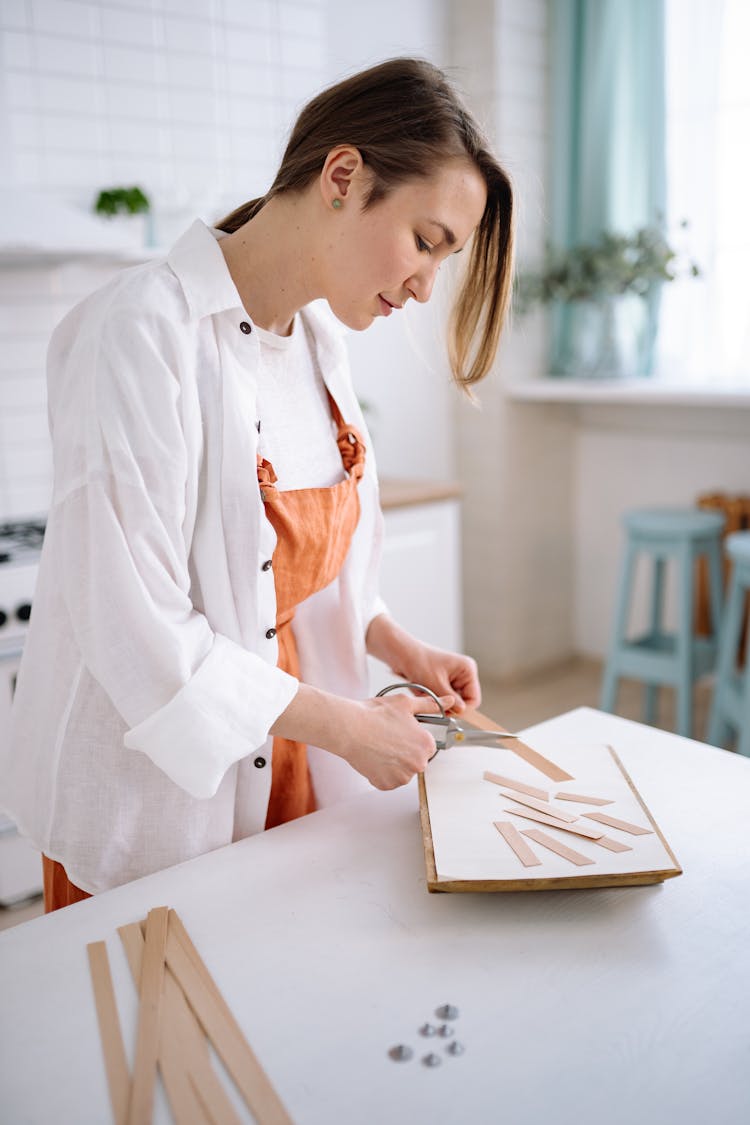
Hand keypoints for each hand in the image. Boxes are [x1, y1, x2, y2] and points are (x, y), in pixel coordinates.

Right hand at [330, 692, 454, 789]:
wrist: (350, 728)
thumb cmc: (375, 715)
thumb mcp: (406, 703)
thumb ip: (430, 705)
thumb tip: (448, 702)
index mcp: (426, 745)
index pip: (427, 745)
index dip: (414, 737)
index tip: (402, 732)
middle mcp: (418, 765)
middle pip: (416, 759)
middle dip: (405, 751)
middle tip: (389, 738)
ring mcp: (401, 777)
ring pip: (402, 771)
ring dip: (394, 762)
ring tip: (380, 746)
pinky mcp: (385, 785)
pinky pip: (389, 780)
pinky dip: (382, 771)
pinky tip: (375, 757)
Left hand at [366, 615, 480, 714]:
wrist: (400, 652)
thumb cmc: (418, 660)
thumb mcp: (435, 683)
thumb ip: (451, 699)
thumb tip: (462, 712)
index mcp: (467, 669)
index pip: (473, 699)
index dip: (462, 709)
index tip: (448, 713)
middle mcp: (462, 674)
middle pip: (461, 701)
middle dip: (445, 703)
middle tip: (431, 700)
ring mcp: (452, 678)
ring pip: (448, 701)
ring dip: (436, 700)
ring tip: (423, 690)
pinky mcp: (441, 682)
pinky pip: (439, 698)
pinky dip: (430, 698)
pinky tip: (420, 689)